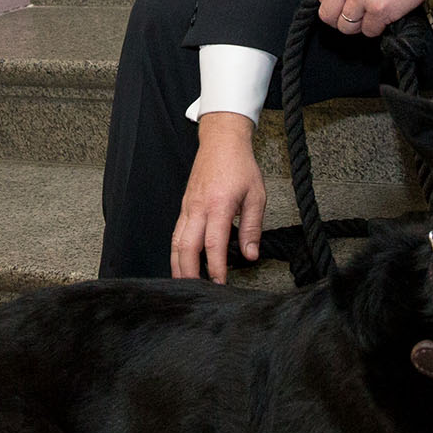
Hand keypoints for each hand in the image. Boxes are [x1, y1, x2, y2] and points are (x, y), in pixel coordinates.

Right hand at [174, 114, 268, 282]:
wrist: (221, 140)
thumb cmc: (240, 165)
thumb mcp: (256, 195)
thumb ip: (252, 227)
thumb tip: (250, 254)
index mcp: (218, 205)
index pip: (213, 244)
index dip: (216, 267)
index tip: (221, 284)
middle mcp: (198, 208)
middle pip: (186, 247)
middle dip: (189, 273)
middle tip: (197, 292)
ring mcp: (188, 207)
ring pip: (176, 242)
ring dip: (178, 265)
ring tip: (185, 283)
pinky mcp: (185, 206)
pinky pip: (177, 233)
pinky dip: (177, 251)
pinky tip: (182, 262)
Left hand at [320, 0, 432, 37]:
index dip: (335, 6)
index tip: (346, 7)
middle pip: (328, 16)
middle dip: (341, 20)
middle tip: (357, 17)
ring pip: (347, 27)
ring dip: (361, 25)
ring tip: (375, 13)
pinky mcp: (379, 10)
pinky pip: (369, 31)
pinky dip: (379, 27)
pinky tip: (387, 13)